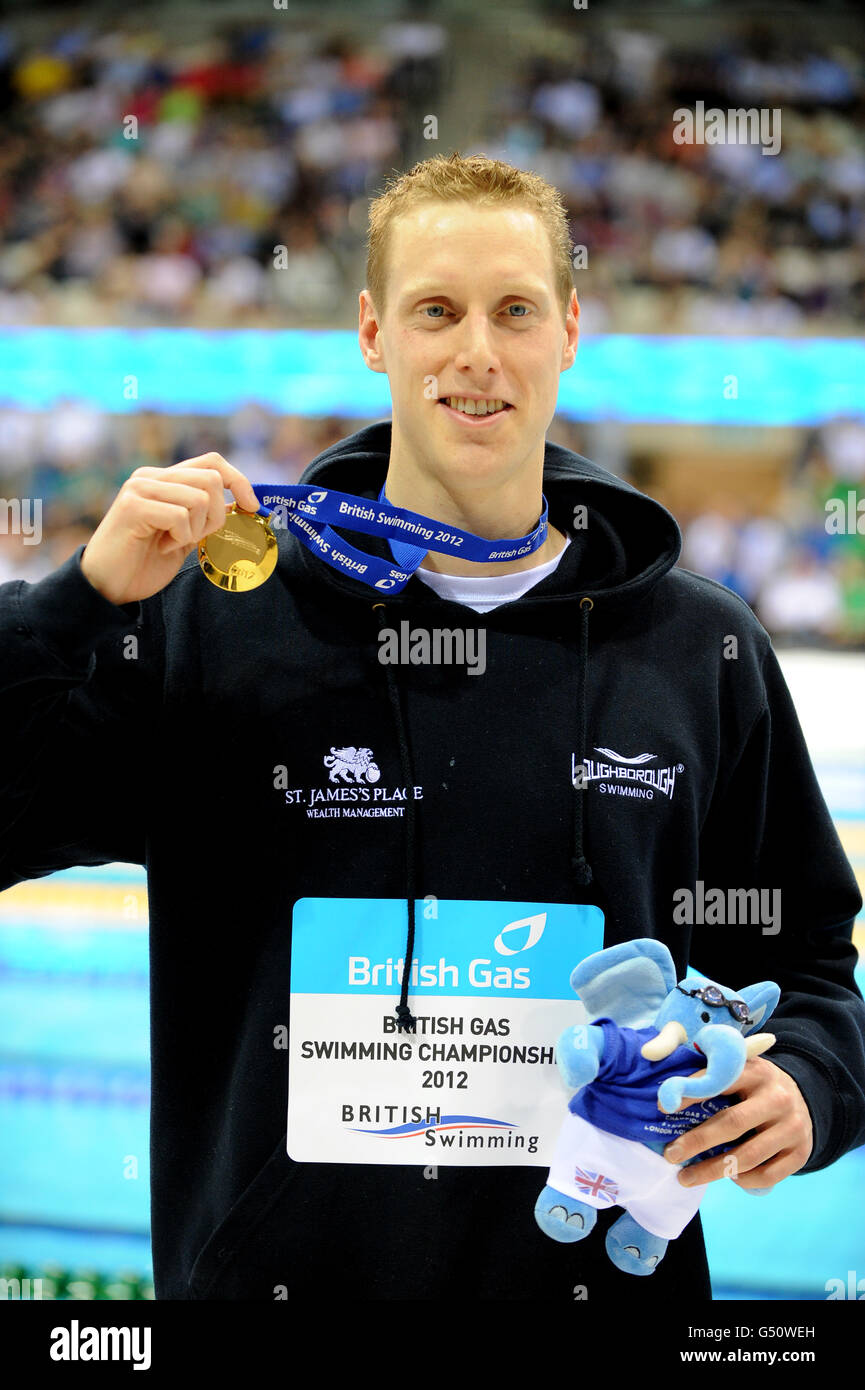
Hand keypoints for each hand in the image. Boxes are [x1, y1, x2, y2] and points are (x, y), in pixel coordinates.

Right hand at [79, 452, 260, 605]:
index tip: (251, 507)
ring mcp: (140, 489)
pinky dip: (179, 538)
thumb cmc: (145, 563)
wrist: (108, 586)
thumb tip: (241, 503)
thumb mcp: (186, 536)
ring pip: (199, 498)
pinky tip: (162, 547)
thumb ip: (206, 516)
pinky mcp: (132, 507)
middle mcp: (151, 476)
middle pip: (211, 479)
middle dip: (216, 516)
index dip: (239, 481)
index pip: (212, 462)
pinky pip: (180, 515)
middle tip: (196, 538)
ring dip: (196, 530)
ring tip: (173, 543)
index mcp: (164, 478)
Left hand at [661, 1056, 812, 1190]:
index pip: (720, 1082)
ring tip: (686, 1177)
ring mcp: (792, 1127)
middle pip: (732, 1124)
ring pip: (748, 1157)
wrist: (805, 1097)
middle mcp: (777, 1098)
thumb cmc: (757, 1085)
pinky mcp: (801, 1152)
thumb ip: (712, 1073)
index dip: (690, 1095)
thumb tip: (667, 1091)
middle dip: (697, 1142)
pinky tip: (728, 1178)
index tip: (662, 1109)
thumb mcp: (740, 1069)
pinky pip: (767, 1175)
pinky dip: (743, 1180)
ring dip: (712, 1171)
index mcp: (757, 1072)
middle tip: (671, 1155)